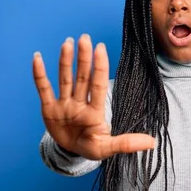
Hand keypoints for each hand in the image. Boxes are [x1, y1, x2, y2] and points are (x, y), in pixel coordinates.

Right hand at [32, 35, 155, 159]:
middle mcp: (79, 104)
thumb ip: (126, 144)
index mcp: (94, 112)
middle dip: (83, 58)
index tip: (100, 48)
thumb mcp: (107, 148)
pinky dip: (39, 75)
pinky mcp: (49, 109)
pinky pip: (43, 89)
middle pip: (81, 77)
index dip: (99, 67)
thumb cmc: (91, 147)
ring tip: (68, 43)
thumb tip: (152, 143)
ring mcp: (64, 105)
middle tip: (85, 38)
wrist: (71, 152)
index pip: (97, 85)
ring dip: (65, 61)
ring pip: (64, 79)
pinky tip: (37, 58)